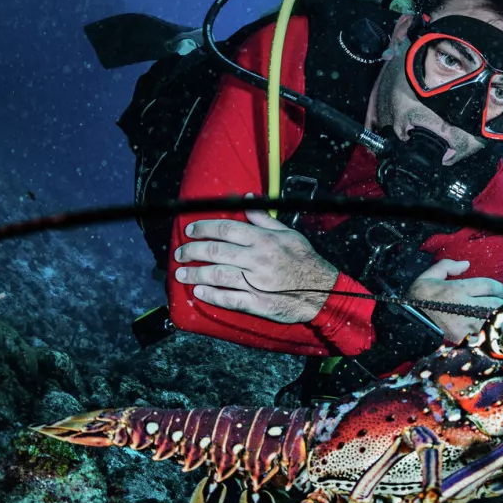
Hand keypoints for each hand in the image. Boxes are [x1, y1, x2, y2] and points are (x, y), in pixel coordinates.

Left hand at [173, 205, 338, 323]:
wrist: (322, 292)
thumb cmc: (305, 260)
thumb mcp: (289, 233)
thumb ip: (265, 218)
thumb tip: (248, 199)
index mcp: (264, 239)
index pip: (226, 229)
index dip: (203, 228)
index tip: (190, 231)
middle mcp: (257, 259)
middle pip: (216, 251)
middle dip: (193, 251)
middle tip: (180, 253)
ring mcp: (256, 282)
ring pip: (217, 275)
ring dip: (195, 273)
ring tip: (181, 273)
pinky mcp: (257, 303)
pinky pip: (229, 298)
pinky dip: (211, 295)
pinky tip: (199, 291)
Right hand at [407, 259, 502, 344]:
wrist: (407, 324)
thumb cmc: (418, 299)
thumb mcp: (428, 276)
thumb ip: (448, 266)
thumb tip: (466, 264)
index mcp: (458, 289)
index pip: (490, 286)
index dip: (500, 288)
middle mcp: (465, 306)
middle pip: (496, 305)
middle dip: (502, 304)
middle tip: (502, 304)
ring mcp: (465, 324)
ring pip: (494, 321)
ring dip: (498, 318)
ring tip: (499, 317)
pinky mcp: (463, 338)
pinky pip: (484, 335)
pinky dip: (489, 333)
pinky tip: (489, 331)